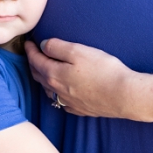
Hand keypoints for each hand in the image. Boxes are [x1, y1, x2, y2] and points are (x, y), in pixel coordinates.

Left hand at [25, 39, 140, 119]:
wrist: (123, 96)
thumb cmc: (103, 70)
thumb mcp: (78, 51)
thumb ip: (57, 47)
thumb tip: (43, 45)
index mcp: (54, 74)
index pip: (36, 60)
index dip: (30, 50)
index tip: (28, 43)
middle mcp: (57, 90)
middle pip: (38, 76)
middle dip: (33, 64)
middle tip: (32, 54)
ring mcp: (67, 102)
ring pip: (48, 89)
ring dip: (43, 78)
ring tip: (43, 70)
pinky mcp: (79, 109)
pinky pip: (60, 101)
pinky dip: (55, 92)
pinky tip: (60, 90)